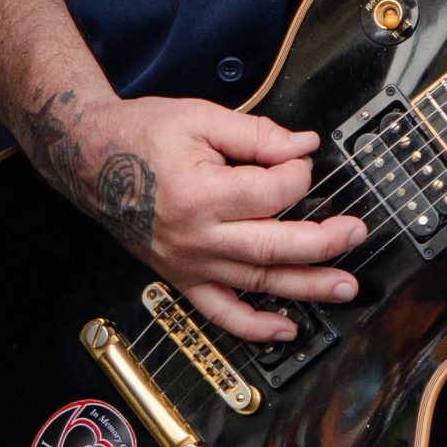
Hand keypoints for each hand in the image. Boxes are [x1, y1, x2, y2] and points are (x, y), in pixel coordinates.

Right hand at [32, 91, 371, 344]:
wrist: (90, 157)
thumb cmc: (142, 132)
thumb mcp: (200, 117)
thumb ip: (256, 134)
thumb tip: (304, 145)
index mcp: (201, 193)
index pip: (272, 193)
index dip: (297, 173)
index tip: (302, 158)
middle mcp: (196, 237)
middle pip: (273, 246)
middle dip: (323, 242)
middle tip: (357, 233)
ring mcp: (189, 264)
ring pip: (257, 282)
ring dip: (306, 287)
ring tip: (345, 287)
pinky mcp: (181, 278)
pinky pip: (221, 312)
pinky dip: (255, 327)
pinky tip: (286, 329)